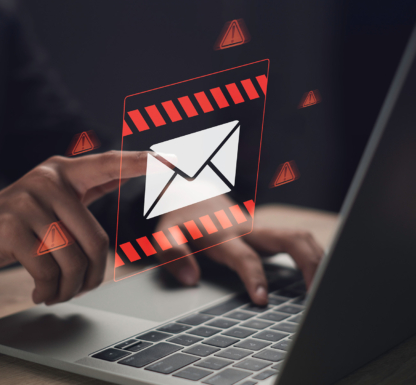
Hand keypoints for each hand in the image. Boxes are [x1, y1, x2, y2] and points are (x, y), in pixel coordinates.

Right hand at [0, 151, 147, 304]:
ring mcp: (27, 200)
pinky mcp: (9, 226)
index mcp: (65, 172)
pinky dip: (49, 289)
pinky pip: (46, 268)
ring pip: (71, 257)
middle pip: (95, 239)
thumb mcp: (53, 199)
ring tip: (58, 292)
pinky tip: (42, 291)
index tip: (173, 159)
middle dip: (91, 276)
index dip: (141, 163)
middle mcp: (48, 180)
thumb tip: (123, 172)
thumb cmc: (20, 221)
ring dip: (68, 287)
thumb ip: (86, 188)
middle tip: (80, 289)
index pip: (110, 164)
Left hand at [155, 195, 323, 304]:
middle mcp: (248, 231)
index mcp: (224, 235)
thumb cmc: (180, 218)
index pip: (244, 257)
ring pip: (300, 237)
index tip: (261, 301)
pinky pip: (296, 241)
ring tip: (328, 289)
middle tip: (320, 295)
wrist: (192, 193)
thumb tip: (191, 278)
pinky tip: (321, 276)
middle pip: (290, 238)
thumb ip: (172, 253)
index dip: (254, 277)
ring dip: (318, 258)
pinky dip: (312, 256)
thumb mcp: (165, 233)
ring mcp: (260, 231)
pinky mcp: (265, 235)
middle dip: (310, 263)